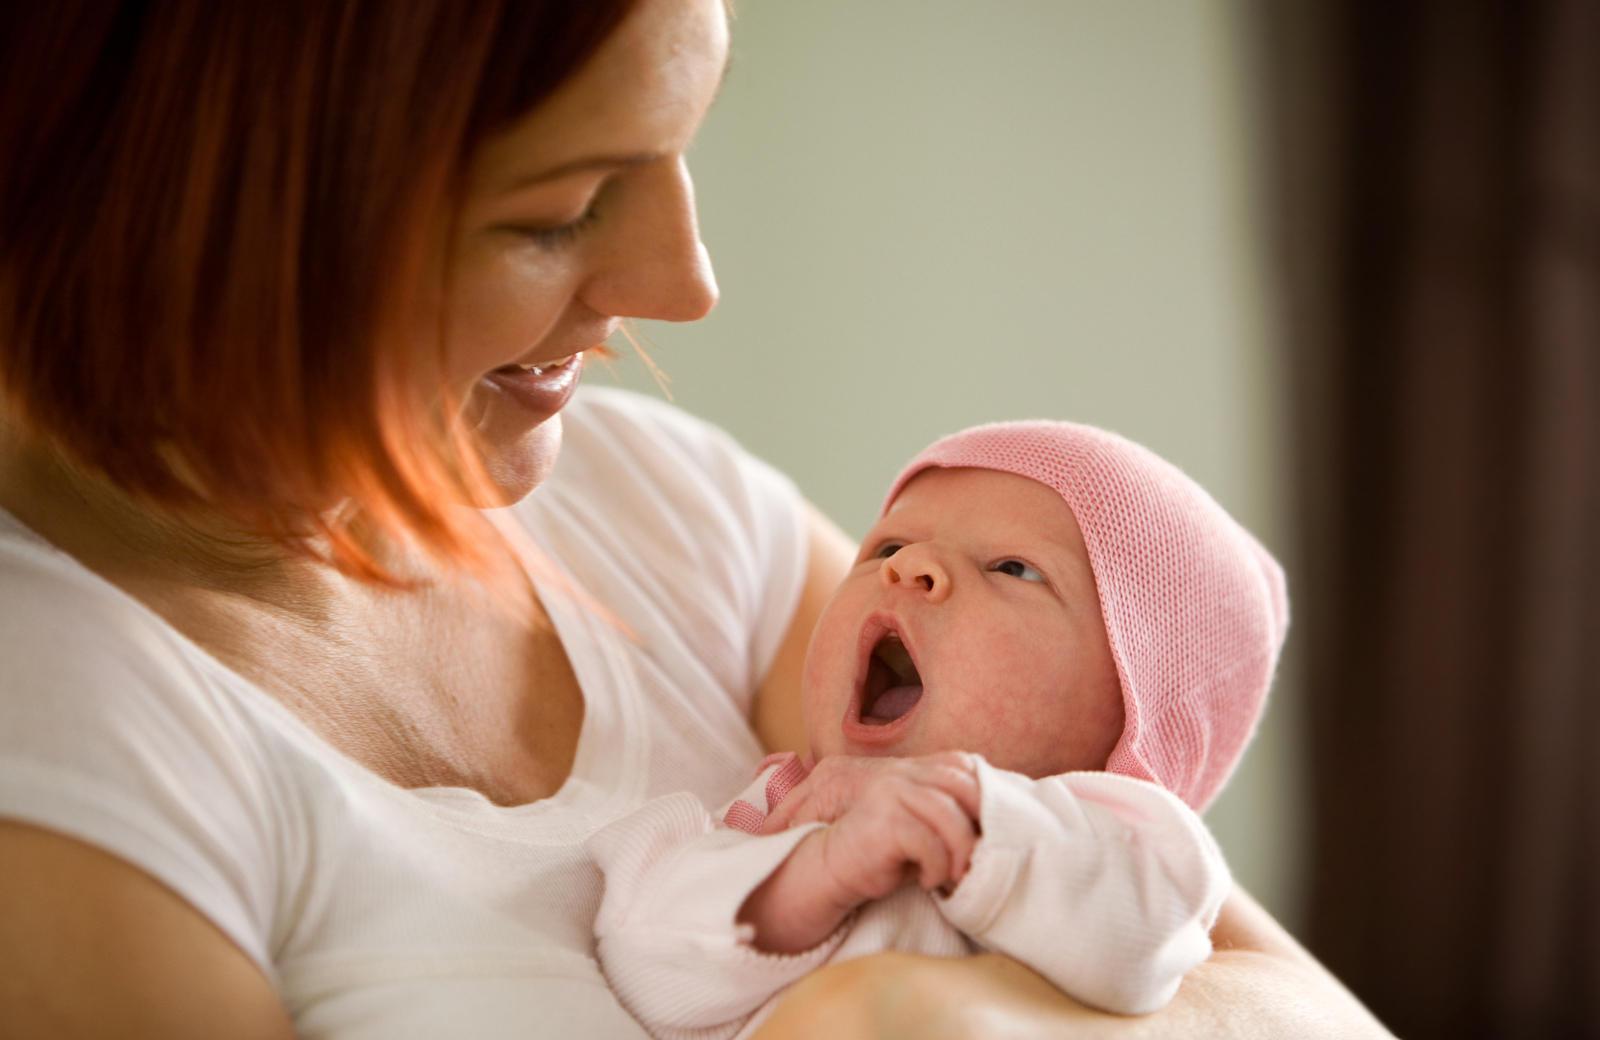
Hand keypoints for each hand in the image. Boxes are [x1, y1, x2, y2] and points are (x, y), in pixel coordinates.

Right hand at [810, 756, 981, 902]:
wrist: (829, 869)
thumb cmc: (882, 855)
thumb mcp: (921, 829)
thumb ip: (950, 816)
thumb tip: (998, 831)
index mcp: (911, 769)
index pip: (961, 764)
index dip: (985, 792)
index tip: (994, 827)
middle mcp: (900, 773)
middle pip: (962, 785)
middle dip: (982, 822)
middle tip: (986, 856)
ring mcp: (889, 792)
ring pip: (948, 814)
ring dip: (961, 851)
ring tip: (957, 875)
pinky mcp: (883, 820)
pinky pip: (928, 842)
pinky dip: (937, 867)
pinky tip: (928, 881)